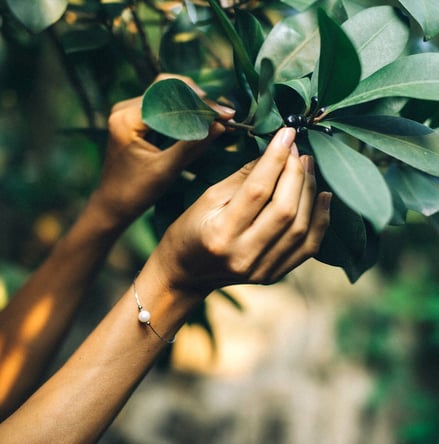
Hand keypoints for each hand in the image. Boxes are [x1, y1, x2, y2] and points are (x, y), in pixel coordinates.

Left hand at [91, 74, 235, 228]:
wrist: (112, 206)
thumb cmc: (136, 193)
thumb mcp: (167, 170)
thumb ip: (193, 145)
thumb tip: (220, 126)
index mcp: (127, 119)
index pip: (169, 97)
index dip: (200, 103)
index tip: (226, 115)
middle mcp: (124, 109)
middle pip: (168, 88)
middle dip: (199, 100)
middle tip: (224, 115)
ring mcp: (128, 112)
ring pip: (167, 95)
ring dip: (193, 104)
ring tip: (217, 118)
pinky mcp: (134, 119)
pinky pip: (163, 107)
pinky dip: (183, 113)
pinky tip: (201, 121)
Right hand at [151, 127, 330, 294]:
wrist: (187, 273)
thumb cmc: (191, 230)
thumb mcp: (208, 197)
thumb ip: (244, 177)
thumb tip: (276, 152)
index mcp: (220, 233)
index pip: (258, 190)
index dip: (276, 158)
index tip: (287, 134)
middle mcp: (243, 255)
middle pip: (284, 210)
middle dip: (296, 173)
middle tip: (298, 151)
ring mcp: (261, 270)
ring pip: (301, 228)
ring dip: (309, 192)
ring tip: (308, 168)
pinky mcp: (273, 275)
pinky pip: (307, 248)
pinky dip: (320, 220)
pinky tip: (323, 197)